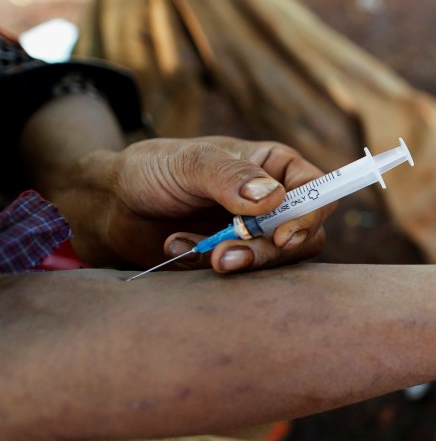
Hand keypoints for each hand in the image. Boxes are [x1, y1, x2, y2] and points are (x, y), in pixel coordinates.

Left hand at [71, 136, 332, 271]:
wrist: (111, 205)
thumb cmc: (153, 170)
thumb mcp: (189, 163)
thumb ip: (230, 178)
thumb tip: (272, 197)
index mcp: (276, 168)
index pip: (319, 192)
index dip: (311, 216)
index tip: (283, 236)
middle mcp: (274, 203)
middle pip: (304, 236)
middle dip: (267, 251)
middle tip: (226, 257)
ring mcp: (256, 235)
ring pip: (277, 261)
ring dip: (242, 263)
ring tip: (201, 256)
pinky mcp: (235, 261)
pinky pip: (242, 277)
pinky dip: (210, 268)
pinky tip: (176, 248)